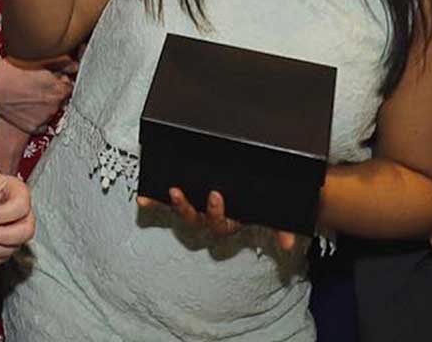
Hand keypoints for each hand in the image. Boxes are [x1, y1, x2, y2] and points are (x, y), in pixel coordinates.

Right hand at [0, 55, 73, 135]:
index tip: (52, 82)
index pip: (69, 88)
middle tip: (36, 89)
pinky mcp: (34, 128)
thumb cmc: (12, 71)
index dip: (59, 84)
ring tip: (28, 97)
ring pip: (50, 112)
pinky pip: (41, 125)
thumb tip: (73, 66)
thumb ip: (62, 65)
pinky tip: (26, 109)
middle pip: (60, 100)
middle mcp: (55, 105)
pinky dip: (36, 119)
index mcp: (60, 88)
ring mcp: (45, 118)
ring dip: (44, 107)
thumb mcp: (40, 62)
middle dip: (52, 95)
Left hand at [138, 187, 302, 251]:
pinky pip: (166, 205)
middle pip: (200, 220)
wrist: (261, 187)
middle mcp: (213, 218)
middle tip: (187, 192)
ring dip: (175, 205)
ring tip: (171, 190)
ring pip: (185, 213)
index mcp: (234, 220)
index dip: (218, 213)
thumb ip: (284, 226)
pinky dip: (154, 202)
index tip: (216, 196)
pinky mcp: (183, 200)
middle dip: (192, 208)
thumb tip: (290, 244)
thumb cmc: (266, 199)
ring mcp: (198, 210)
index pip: (224, 224)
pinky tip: (142, 198)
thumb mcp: (277, 211)